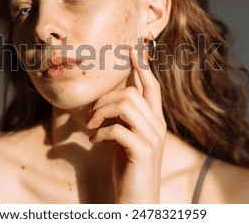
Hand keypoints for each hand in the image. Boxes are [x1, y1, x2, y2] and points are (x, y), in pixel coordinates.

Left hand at [87, 48, 166, 202]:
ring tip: (91, 126)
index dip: (143, 67)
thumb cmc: (129, 167)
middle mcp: (157, 126)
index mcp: (154, 121)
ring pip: (125, 106)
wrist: (137, 199)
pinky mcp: (142, 151)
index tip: (132, 50)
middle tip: (91, 114)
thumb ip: (125, 120)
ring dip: (101, 113)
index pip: (152, 87)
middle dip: (106, 99)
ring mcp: (152, 138)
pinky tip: (95, 141)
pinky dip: (100, 132)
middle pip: (132, 93)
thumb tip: (111, 102)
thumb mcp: (128, 139)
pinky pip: (117, 129)